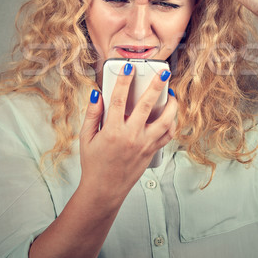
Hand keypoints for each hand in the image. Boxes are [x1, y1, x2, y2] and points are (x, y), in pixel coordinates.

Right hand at [79, 65, 176, 202]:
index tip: (129, 68)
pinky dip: (171, 123)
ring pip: (165, 120)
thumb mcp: (86, 138)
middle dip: (157, 86)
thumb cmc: (94, 163)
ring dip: (171, 105)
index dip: (124, 81)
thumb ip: (92, 114)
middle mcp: (131, 136)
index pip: (119, 99)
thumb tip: (97, 94)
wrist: (104, 189)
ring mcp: (144, 144)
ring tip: (171, 93)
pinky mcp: (151, 151)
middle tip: (163, 73)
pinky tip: (170, 115)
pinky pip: (167, 135)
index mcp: (112, 131)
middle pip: (147, 105)